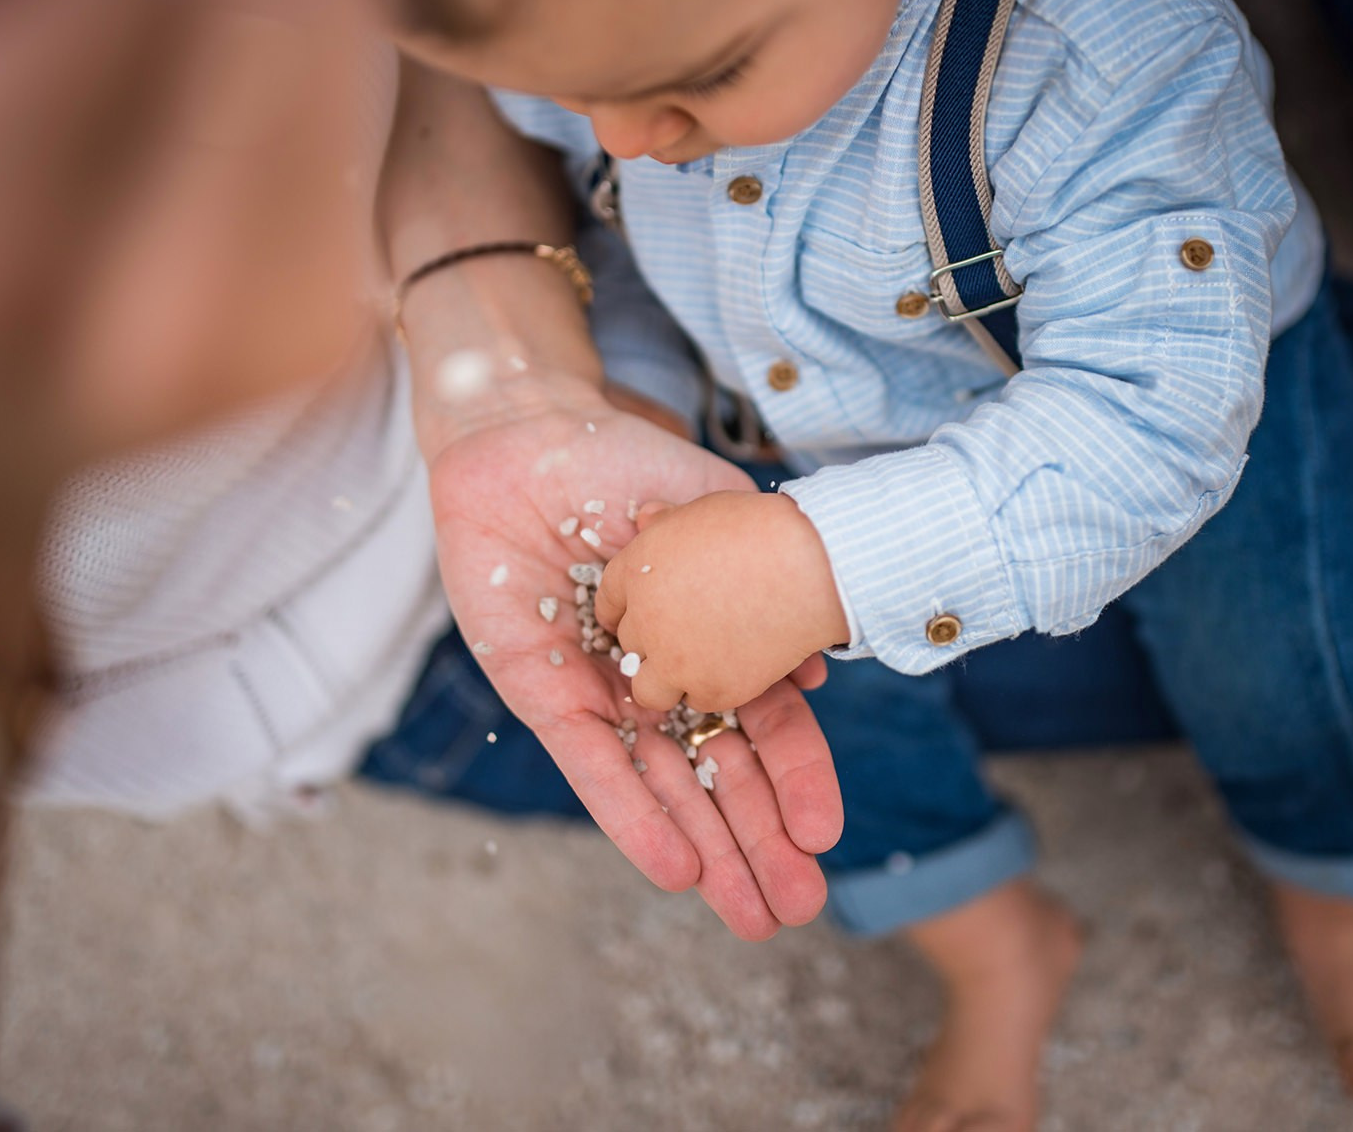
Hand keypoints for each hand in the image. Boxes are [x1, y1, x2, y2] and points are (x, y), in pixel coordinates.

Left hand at [420, 380, 841, 939]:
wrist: (525, 436)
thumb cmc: (619, 460)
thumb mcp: (713, 511)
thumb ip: (761, 577)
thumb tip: (817, 670)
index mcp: (708, 640)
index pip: (763, 728)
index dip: (796, 781)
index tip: (828, 834)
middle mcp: (659, 680)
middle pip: (719, 778)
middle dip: (760, 844)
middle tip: (799, 906)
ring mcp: (603, 693)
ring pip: (663, 789)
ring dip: (708, 853)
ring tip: (751, 916)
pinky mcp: (543, 694)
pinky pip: (592, 766)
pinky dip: (632, 817)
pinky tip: (674, 870)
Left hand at [596, 491, 847, 714]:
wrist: (807, 561)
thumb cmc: (758, 525)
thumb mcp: (699, 505)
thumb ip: (666, 518)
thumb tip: (647, 516)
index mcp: (635, 571)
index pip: (608, 602)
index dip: (628, 608)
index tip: (646, 611)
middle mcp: (645, 620)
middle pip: (630, 644)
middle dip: (651, 640)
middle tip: (684, 632)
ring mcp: (675, 659)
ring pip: (651, 687)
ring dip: (672, 676)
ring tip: (702, 661)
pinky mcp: (711, 688)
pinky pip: (697, 700)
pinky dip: (714, 686)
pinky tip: (737, 663)